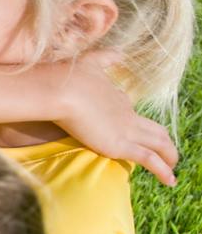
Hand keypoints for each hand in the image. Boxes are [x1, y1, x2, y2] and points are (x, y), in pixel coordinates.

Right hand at [56, 51, 177, 184]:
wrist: (61, 90)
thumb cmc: (68, 77)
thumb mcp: (89, 62)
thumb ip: (105, 58)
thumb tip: (120, 53)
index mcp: (118, 98)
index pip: (132, 113)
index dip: (137, 124)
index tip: (135, 133)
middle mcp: (127, 114)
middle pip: (155, 130)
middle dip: (164, 142)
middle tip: (167, 153)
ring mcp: (126, 130)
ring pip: (160, 144)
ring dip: (169, 157)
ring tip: (172, 168)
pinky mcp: (121, 144)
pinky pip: (150, 160)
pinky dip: (164, 170)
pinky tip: (170, 180)